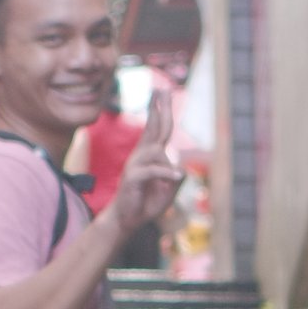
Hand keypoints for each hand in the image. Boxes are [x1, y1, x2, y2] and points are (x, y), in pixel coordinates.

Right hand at [110, 85, 180, 234]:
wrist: (127, 220)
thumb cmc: (146, 203)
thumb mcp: (168, 191)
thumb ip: (175, 178)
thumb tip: (180, 169)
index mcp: (149, 155)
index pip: (157, 129)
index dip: (160, 110)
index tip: (161, 92)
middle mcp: (141, 155)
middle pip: (154, 128)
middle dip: (159, 108)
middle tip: (162, 88)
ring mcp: (135, 165)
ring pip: (157, 153)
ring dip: (168, 165)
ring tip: (174, 179)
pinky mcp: (133, 177)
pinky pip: (154, 170)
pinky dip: (166, 172)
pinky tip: (176, 176)